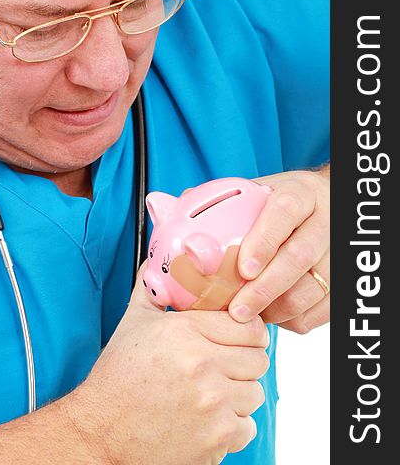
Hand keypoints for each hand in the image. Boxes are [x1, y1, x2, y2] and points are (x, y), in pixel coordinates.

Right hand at [68, 264, 269, 464]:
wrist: (100, 431)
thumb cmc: (118, 376)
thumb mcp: (133, 323)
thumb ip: (152, 289)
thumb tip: (156, 262)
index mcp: (185, 331)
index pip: (248, 326)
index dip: (249, 332)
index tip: (242, 339)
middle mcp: (202, 363)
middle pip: (258, 358)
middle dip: (245, 363)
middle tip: (226, 367)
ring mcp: (212, 401)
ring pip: (255, 393)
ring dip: (239, 395)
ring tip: (213, 394)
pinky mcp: (216, 436)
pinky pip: (248, 427)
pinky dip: (233, 427)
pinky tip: (208, 420)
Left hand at [228, 167, 329, 333]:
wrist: (324, 205)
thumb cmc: (280, 203)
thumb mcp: (254, 191)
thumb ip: (216, 200)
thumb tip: (167, 206)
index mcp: (299, 193)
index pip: (285, 211)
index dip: (264, 241)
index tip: (242, 268)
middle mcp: (323, 220)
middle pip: (300, 256)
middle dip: (266, 287)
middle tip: (238, 309)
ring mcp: (338, 251)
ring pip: (313, 287)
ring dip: (279, 308)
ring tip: (250, 315)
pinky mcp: (342, 280)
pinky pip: (322, 308)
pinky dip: (296, 319)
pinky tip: (273, 316)